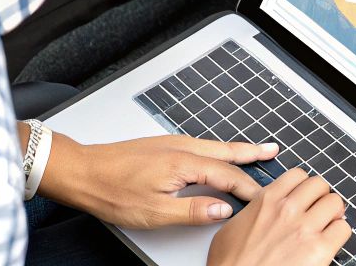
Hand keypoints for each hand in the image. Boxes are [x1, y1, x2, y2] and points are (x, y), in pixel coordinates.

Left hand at [39, 132, 278, 228]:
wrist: (82, 170)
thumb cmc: (112, 191)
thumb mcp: (154, 212)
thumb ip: (193, 211)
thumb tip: (223, 209)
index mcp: (184, 164)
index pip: (227, 176)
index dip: (248, 188)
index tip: (264, 197)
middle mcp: (181, 148)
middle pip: (226, 151)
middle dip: (251, 153)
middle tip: (272, 151)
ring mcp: (172, 143)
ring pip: (214, 145)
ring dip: (236, 149)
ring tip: (254, 150)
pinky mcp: (162, 144)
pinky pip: (201, 144)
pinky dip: (218, 148)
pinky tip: (217, 153)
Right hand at [206, 168, 349, 265]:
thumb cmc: (230, 265)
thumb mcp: (233, 228)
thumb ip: (253, 211)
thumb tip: (262, 211)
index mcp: (266, 201)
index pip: (298, 175)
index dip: (304, 187)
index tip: (304, 197)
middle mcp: (287, 209)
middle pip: (320, 185)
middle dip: (321, 198)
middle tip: (318, 211)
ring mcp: (305, 228)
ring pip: (335, 202)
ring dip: (333, 214)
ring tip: (327, 226)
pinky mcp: (319, 250)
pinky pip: (343, 228)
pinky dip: (340, 233)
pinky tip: (330, 242)